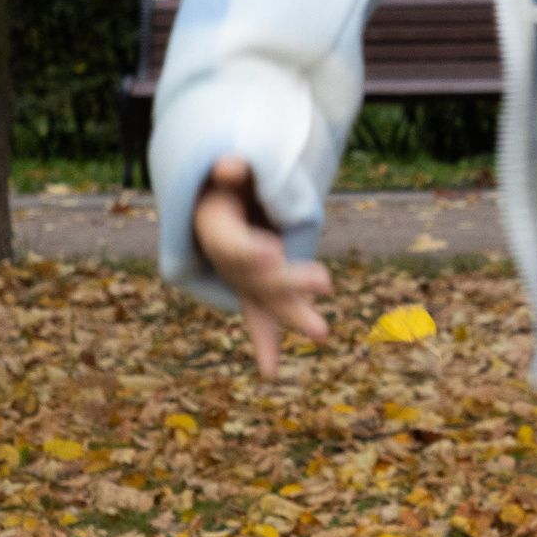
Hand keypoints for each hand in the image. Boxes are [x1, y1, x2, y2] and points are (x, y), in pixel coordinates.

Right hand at [193, 156, 332, 376]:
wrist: (213, 191)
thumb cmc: (231, 172)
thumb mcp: (233, 163)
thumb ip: (236, 166)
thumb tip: (230, 166)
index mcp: (210, 226)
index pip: (229, 245)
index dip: (250, 250)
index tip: (275, 253)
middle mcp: (222, 259)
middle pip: (254, 276)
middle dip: (288, 282)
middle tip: (326, 281)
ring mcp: (238, 276)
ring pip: (264, 299)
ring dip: (292, 314)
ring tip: (323, 332)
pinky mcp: (253, 286)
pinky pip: (258, 315)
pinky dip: (264, 342)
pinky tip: (270, 374)